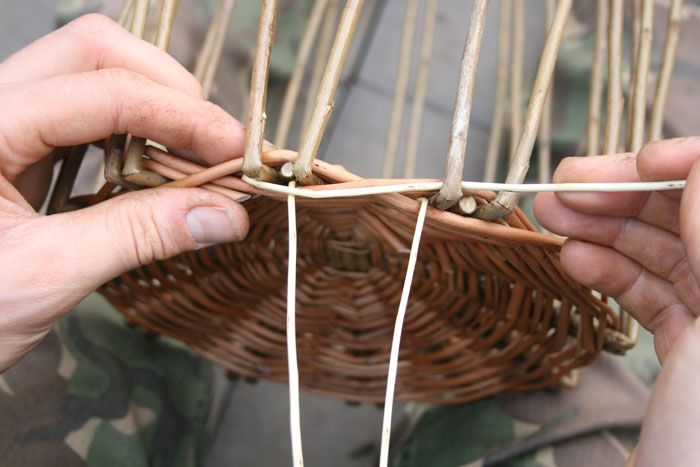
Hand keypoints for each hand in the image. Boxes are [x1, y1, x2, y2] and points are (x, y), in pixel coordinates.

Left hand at [0, 14, 248, 371]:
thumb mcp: (43, 277)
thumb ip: (137, 236)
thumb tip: (223, 216)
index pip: (99, 90)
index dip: (180, 115)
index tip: (235, 152)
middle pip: (94, 50)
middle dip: (168, 90)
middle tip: (216, 147)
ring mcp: (4, 122)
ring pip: (93, 72)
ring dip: (156, 108)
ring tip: (195, 161)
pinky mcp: (19, 147)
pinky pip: (88, 115)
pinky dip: (136, 135)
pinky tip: (159, 170)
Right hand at [534, 137, 699, 361]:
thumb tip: (694, 162)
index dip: (681, 165)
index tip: (637, 161)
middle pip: (682, 217)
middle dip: (620, 196)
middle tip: (564, 187)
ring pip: (657, 252)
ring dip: (599, 230)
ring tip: (553, 217)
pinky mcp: (684, 345)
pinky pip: (645, 293)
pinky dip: (606, 272)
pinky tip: (575, 258)